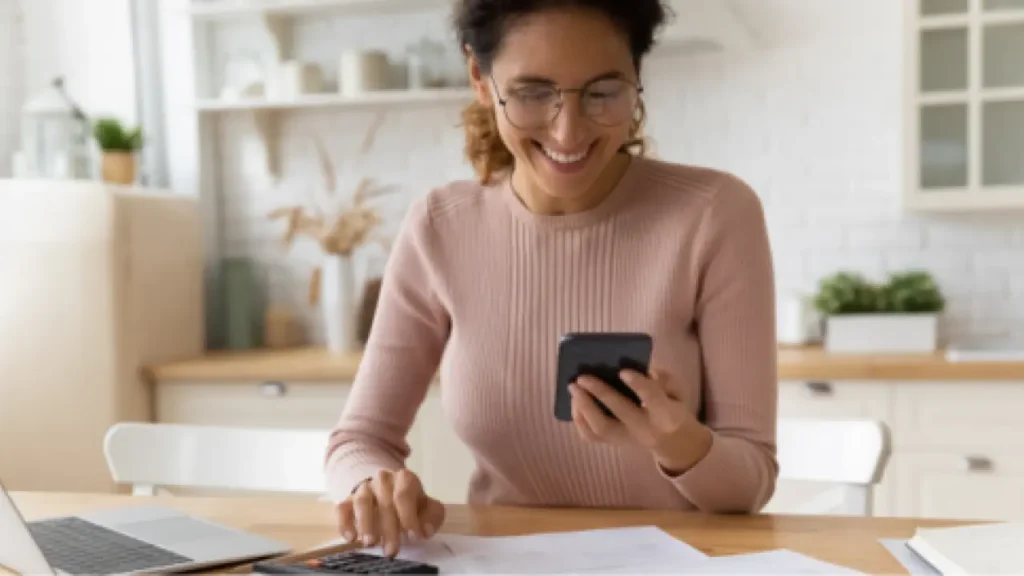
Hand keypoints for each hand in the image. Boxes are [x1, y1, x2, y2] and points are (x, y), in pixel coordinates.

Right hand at [337, 468, 444, 557]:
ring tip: (370, 543)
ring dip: (366, 524)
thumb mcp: (427, 506)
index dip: (408, 516)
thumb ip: (432, 516)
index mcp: (404, 478)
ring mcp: (363, 488)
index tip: (413, 537)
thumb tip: (426, 531)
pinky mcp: (348, 499)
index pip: (404, 494)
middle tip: (391, 551)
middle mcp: (382, 479)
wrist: (386, 488)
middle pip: (385, 503)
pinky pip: (342, 508)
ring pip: (362, 502)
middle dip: (389, 529)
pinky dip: (344, 523)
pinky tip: (350, 538)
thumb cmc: (410, 502)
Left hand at [569, 369, 712, 473]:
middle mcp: (645, 431)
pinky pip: (591, 436)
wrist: (672, 441)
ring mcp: (627, 441)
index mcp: (667, 415)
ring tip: (573, 387)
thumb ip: (661, 378)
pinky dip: (579, 418)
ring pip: (601, 429)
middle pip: (620, 413)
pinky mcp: (613, 444)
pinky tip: (575, 401)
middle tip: (582, 377)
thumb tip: (633, 367)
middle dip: (600, 392)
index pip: (653, 399)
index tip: (622, 371)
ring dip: (583, 406)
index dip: (638, 385)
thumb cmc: (671, 406)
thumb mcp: (677, 390)